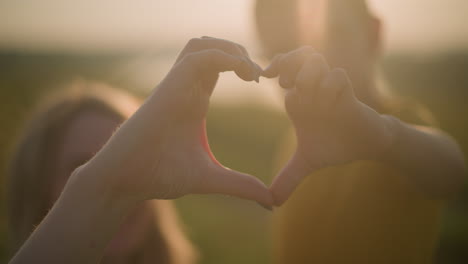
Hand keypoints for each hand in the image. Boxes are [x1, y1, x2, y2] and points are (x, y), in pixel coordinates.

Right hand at [79, 37, 272, 207]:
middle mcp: (186, 89)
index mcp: (195, 102)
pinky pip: (196, 56)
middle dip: (238, 51)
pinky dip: (221, 57)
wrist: (125, 179)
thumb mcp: (210, 178)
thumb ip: (240, 185)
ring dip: (229, 49)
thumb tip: (270, 202)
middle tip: (256, 75)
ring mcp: (176, 86)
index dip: (242, 66)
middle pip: (212, 47)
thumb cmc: (159, 175)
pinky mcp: (169, 87)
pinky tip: (239, 72)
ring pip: (202, 44)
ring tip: (248, 71)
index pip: (219, 67)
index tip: (259, 83)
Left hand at [263, 47, 393, 204]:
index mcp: (298, 99)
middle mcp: (312, 89)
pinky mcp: (348, 93)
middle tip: (282, 84)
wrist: (364, 145)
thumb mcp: (307, 162)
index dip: (271, 68)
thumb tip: (270, 203)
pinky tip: (330, 105)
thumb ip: (288, 178)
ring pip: (315, 61)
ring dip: (308, 78)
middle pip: (296, 57)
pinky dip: (330, 88)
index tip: (261, 78)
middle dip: (287, 65)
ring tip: (308, 99)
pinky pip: (337, 77)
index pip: (281, 70)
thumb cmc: (335, 146)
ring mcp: (330, 89)